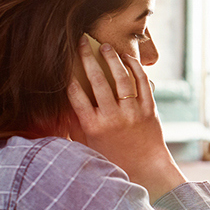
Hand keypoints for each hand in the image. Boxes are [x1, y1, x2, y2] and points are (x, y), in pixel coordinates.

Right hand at [67, 35, 185, 200]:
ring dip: (111, 58)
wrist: (146, 169)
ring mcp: (132, 113)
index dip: (68, 74)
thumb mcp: (88, 144)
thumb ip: (74, 124)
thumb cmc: (112, 158)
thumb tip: (59, 104)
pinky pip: (142, 83)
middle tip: (81, 41)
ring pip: (121, 78)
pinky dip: (135, 68)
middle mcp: (112, 118)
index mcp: (92, 126)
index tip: (62, 59)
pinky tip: (127, 59)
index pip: (75, 94)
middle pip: (96, 80)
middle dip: (86, 57)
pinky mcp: (149, 110)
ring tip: (105, 46)